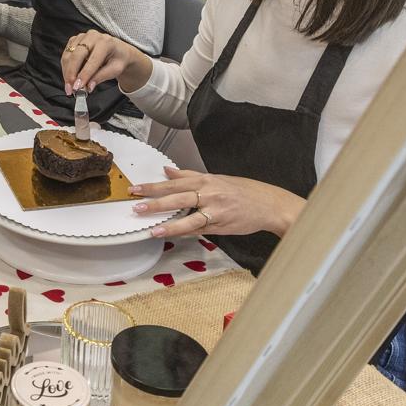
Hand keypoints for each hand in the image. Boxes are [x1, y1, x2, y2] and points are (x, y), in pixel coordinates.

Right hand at [61, 31, 153, 95]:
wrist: (118, 51)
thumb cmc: (118, 59)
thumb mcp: (115, 69)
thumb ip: (101, 77)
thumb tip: (88, 86)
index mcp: (105, 42)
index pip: (92, 60)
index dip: (84, 75)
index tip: (78, 87)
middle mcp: (92, 36)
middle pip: (76, 55)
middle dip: (71, 74)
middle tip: (70, 89)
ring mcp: (82, 37)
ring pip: (68, 55)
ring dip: (66, 72)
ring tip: (69, 86)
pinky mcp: (75, 40)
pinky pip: (66, 54)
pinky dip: (65, 67)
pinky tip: (69, 76)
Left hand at [131, 166, 304, 238]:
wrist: (269, 204)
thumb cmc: (242, 191)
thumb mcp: (215, 178)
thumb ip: (190, 175)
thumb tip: (167, 169)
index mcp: (205, 180)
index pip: (174, 182)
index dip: (154, 186)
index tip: (136, 188)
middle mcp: (209, 193)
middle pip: (178, 196)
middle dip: (155, 201)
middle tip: (136, 205)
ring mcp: (216, 210)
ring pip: (189, 216)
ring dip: (169, 223)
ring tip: (152, 228)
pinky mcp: (222, 225)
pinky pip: (201, 229)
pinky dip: (186, 232)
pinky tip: (173, 235)